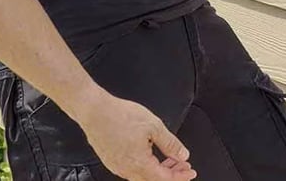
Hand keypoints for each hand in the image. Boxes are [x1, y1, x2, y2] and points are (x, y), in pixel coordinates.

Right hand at [76, 90, 195, 180]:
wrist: (95, 111)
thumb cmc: (121, 116)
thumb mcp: (154, 126)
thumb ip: (170, 143)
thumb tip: (182, 154)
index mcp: (139, 163)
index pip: (164, 178)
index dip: (180, 176)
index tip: (190, 171)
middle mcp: (127, 170)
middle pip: (153, 180)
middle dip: (172, 175)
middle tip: (183, 166)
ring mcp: (117, 167)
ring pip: (143, 176)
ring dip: (159, 170)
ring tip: (170, 159)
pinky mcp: (111, 161)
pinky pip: (132, 171)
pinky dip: (147, 166)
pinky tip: (152, 155)